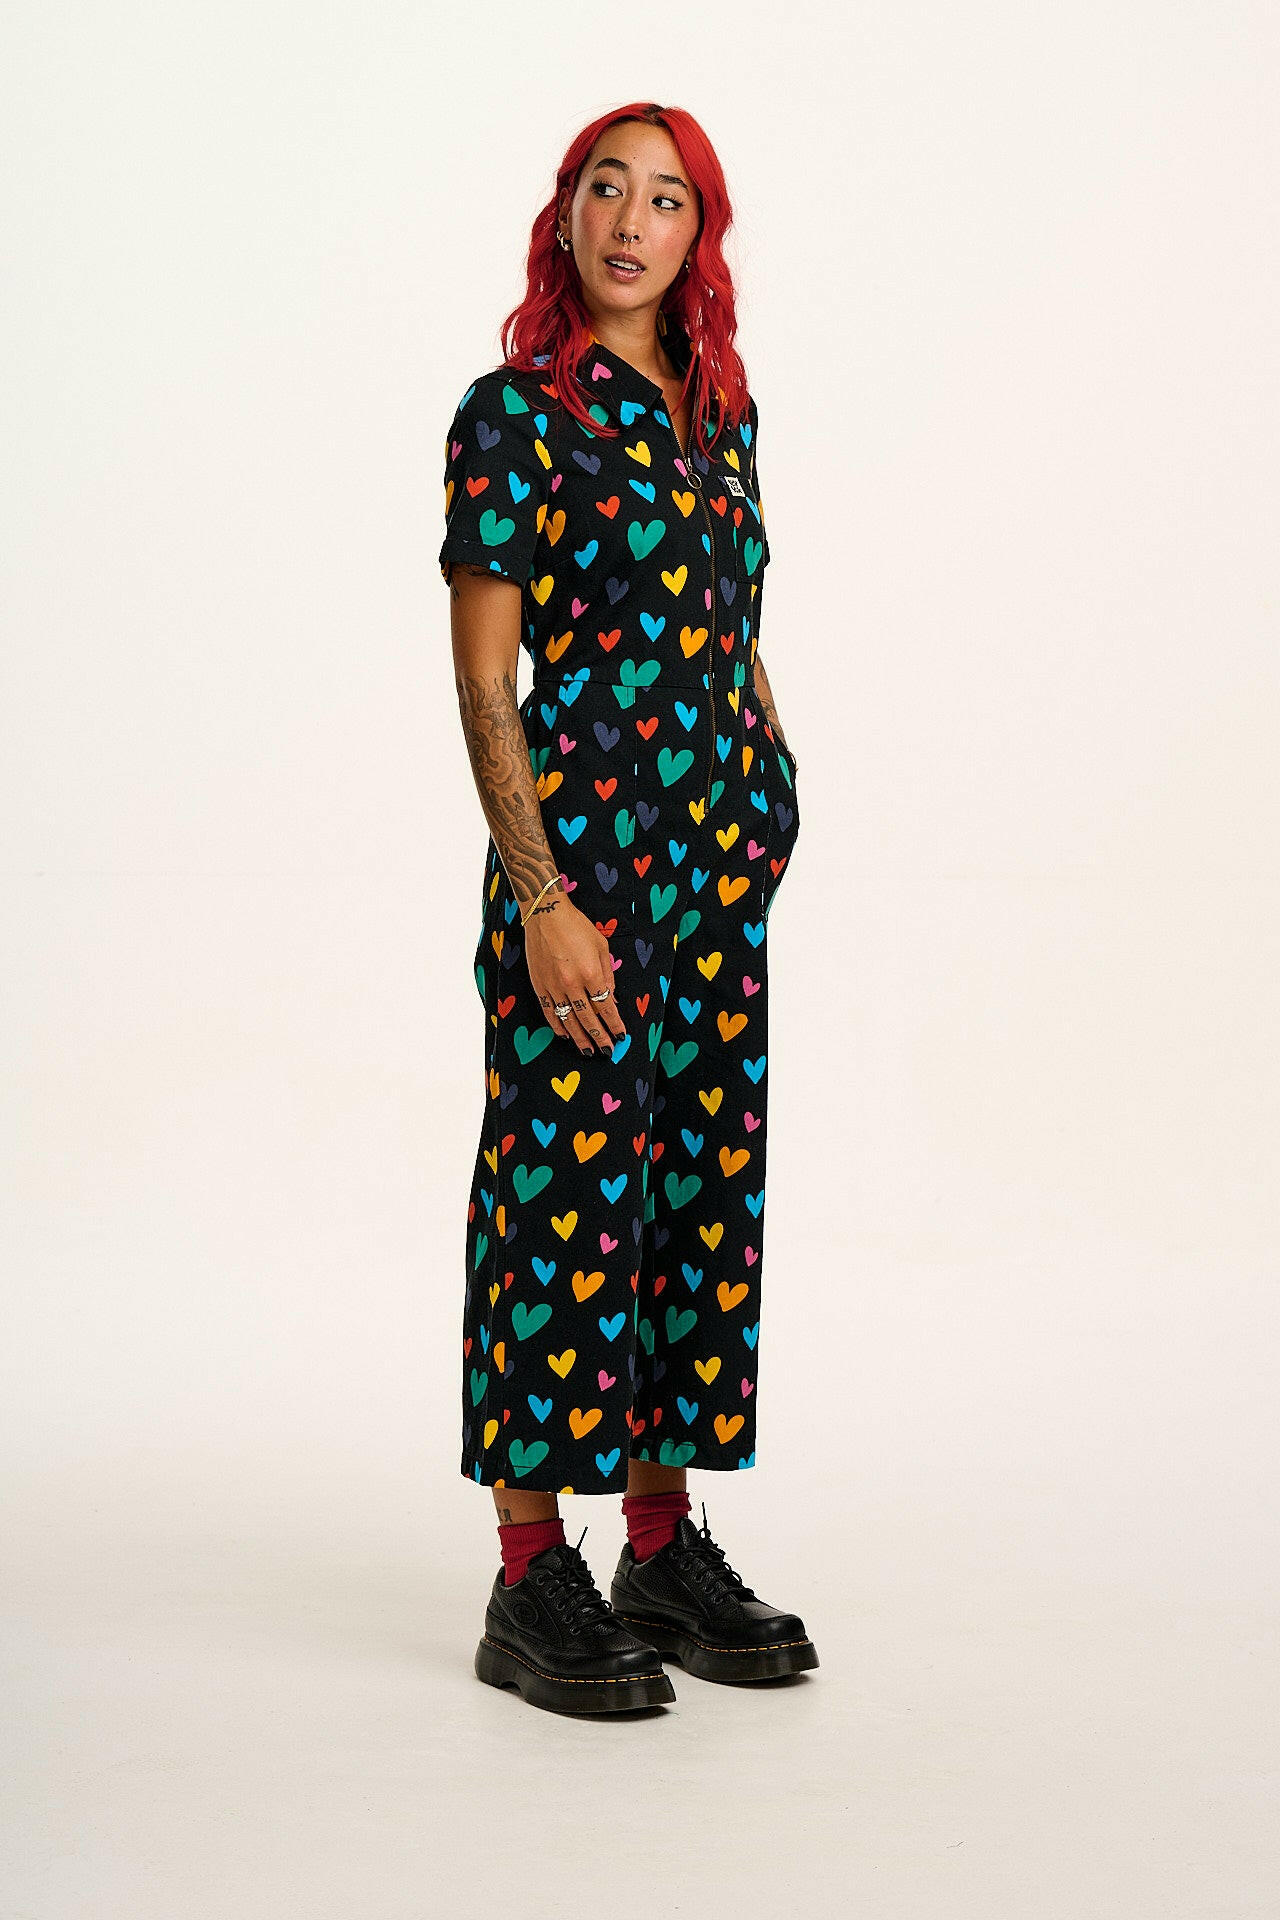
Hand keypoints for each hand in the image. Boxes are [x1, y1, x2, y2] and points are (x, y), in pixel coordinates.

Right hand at [524, 893, 628, 1055]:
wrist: (545, 915)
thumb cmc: (577, 927)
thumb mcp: (602, 947)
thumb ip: (608, 976)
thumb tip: (611, 1000)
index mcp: (591, 973)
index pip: (606, 1007)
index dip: (614, 1024)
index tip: (620, 1036)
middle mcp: (572, 984)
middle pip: (588, 1018)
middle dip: (599, 1036)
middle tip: (606, 1050)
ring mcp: (553, 986)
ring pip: (568, 1019)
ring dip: (579, 1037)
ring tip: (588, 1051)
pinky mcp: (539, 985)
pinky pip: (549, 1012)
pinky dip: (557, 1026)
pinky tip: (565, 1035)